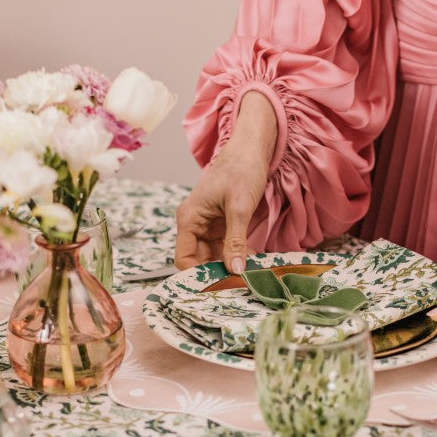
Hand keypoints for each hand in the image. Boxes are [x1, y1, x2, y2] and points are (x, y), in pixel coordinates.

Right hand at [175, 91, 276, 272]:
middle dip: (216, 274)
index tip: (219, 287)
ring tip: (247, 278)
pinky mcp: (222, 225)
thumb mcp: (239, 208)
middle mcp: (195, 224)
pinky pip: (225, 248)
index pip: (183, 258)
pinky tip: (250, 263)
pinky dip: (236, 256)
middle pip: (199, 261)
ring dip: (228, 267)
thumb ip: (235, 241)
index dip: (198, 275)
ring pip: (214, 257)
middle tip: (238, 286)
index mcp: (189, 218)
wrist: (252, 149)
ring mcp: (209, 226)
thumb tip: (235, 271)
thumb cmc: (241, 170)